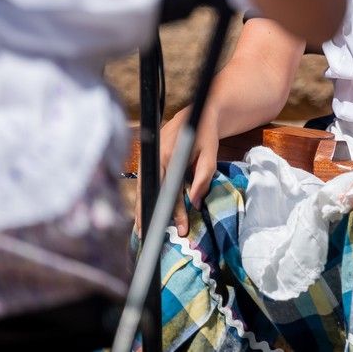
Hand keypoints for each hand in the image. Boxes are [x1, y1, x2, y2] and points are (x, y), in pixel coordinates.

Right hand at [134, 106, 219, 237]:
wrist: (196, 114)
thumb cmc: (205, 134)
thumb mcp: (210, 154)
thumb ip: (203, 177)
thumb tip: (195, 203)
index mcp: (170, 154)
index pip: (171, 189)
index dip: (174, 211)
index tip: (177, 228)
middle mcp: (155, 156)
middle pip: (151, 191)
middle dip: (151, 215)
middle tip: (151, 238)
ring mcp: (149, 156)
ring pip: (144, 188)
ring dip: (143, 209)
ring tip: (142, 231)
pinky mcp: (148, 158)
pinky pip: (144, 182)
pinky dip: (143, 198)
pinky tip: (142, 212)